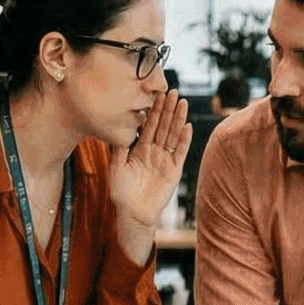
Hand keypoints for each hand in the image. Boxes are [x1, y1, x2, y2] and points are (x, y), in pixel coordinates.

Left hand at [109, 89, 191, 234]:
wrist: (133, 213)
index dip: (153, 110)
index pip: (149, 125)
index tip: (156, 94)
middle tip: (173, 91)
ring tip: (183, 103)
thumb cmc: (122, 193)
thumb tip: (118, 128)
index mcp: (140, 149)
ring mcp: (165, 160)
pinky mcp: (174, 170)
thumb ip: (119, 148)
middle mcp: (154, 152)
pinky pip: (180, 151)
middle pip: (163, 126)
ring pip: (173, 135)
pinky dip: (184, 139)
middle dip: (168, 109)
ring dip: (178, 119)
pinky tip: (187, 126)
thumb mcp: (116, 167)